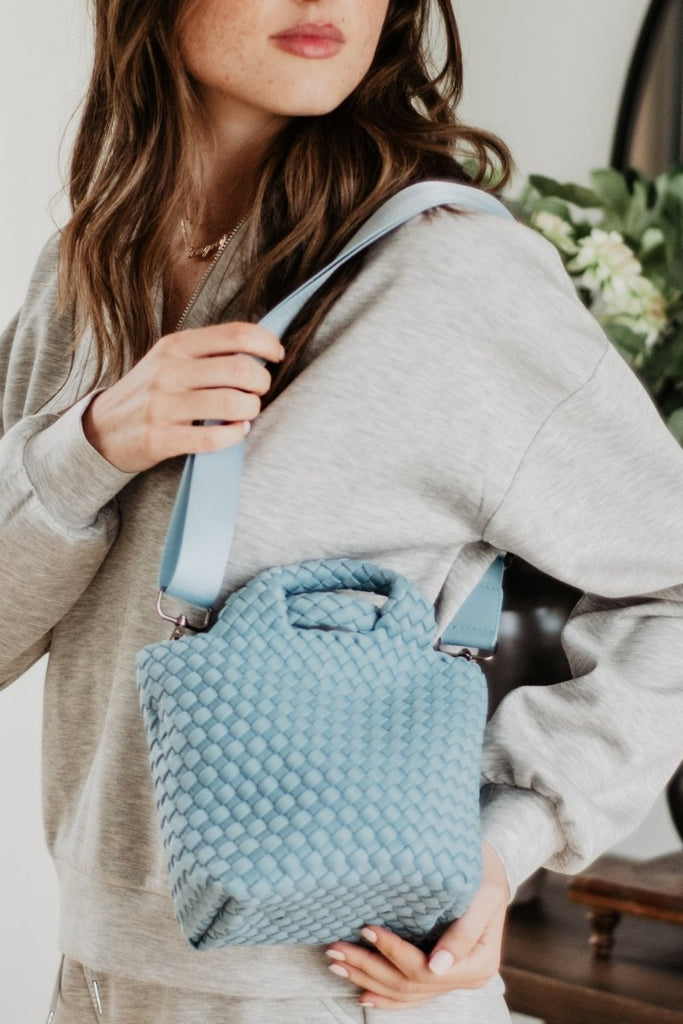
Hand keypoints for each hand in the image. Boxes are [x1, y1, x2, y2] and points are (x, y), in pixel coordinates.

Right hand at [82, 323, 284, 471]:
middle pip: (240, 369)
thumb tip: (260, 351)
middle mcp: (169, 370)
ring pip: (231, 403)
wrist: (102, 429)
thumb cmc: (149, 393)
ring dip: (251, 410)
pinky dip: (234, 436)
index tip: (276, 356)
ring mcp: (163, 405)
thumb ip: (208, 353)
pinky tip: (236, 431)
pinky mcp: (161, 438)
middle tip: (259, 391)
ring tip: (248, 412)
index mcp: (176, 346)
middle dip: (262, 382)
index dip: (266, 343)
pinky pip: (213, 439)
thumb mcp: (170, 360)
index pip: (235, 334)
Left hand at [325, 842, 509, 1010]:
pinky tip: (362, 993)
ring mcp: (450, 979)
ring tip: (337, 963)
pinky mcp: (439, 974)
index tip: (366, 930)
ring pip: (404, 991)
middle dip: (369, 967)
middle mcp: (464, 977)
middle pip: (409, 982)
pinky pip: (410, 994)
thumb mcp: (485, 895)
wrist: (490, 866)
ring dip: (368, 980)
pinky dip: (385, 995)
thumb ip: (464, 933)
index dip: (393, 952)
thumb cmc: (486, 871)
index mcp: (477, 963)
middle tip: (336, 948)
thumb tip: (437, 967)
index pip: (425, 968)